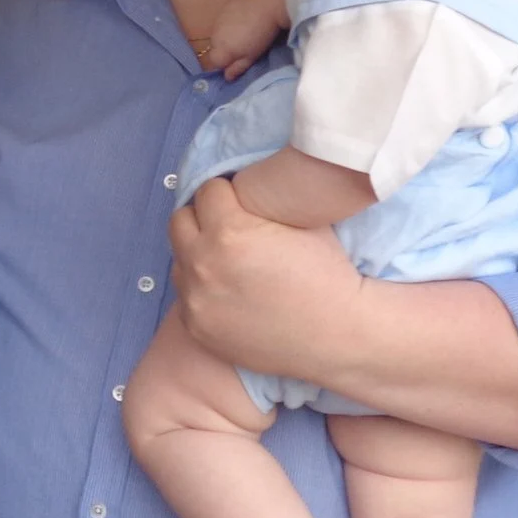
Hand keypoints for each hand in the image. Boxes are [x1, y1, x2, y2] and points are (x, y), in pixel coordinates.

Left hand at [169, 176, 369, 379]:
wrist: (338, 334)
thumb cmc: (327, 273)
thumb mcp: (300, 219)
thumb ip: (261, 199)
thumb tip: (241, 183)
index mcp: (229, 232)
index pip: (208, 191)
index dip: (227, 194)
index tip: (241, 203)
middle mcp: (204, 265)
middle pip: (181, 221)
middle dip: (204, 219)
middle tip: (229, 228)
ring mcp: (196, 300)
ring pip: (179, 259)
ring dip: (198, 254)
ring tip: (229, 261)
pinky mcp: (197, 327)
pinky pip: (186, 295)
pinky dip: (202, 288)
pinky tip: (230, 291)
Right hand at [204, 12, 278, 81]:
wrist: (268, 4)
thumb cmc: (262, 35)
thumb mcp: (252, 56)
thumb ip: (238, 68)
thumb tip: (227, 77)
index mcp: (222, 48)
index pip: (214, 62)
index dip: (224, 63)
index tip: (236, 60)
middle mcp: (215, 35)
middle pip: (215, 48)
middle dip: (225, 50)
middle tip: (242, 46)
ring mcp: (218, 20)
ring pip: (217, 34)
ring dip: (225, 37)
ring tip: (242, 32)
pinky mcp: (223, 9)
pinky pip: (221, 22)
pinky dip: (228, 24)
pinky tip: (241, 20)